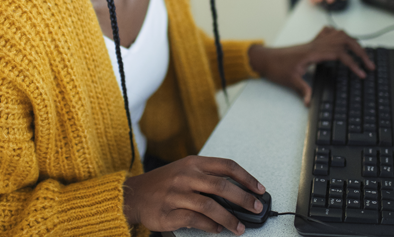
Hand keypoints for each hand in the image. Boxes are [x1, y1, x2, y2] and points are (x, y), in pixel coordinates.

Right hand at [123, 156, 265, 234]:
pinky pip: (195, 220)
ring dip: (229, 218)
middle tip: (255, 209)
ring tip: (239, 228)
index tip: (259, 189)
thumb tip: (237, 192)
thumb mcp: (185, 170)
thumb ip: (207, 177)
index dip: (246, 178)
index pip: (227, 166)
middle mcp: (186, 176)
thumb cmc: (164, 183)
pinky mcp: (169, 213)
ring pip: (210, 206)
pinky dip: (210, 227)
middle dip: (243, 199)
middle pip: (222, 186)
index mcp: (193, 163)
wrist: (134, 194)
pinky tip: (217, 230)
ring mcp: (177, 195)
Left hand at [249, 26, 372, 105]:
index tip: (362, 73)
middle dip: (360, 51)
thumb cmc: (276, 67)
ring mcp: (314, 42)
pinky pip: (329, 32)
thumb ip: (302, 90)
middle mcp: (316, 44)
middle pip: (344, 41)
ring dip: (353, 42)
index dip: (353, 63)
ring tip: (362, 54)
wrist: (265, 58)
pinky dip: (339, 35)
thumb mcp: (289, 81)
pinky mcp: (312, 43)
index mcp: (313, 53)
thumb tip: (310, 102)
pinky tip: (344, 42)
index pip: (339, 54)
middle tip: (370, 64)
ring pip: (339, 34)